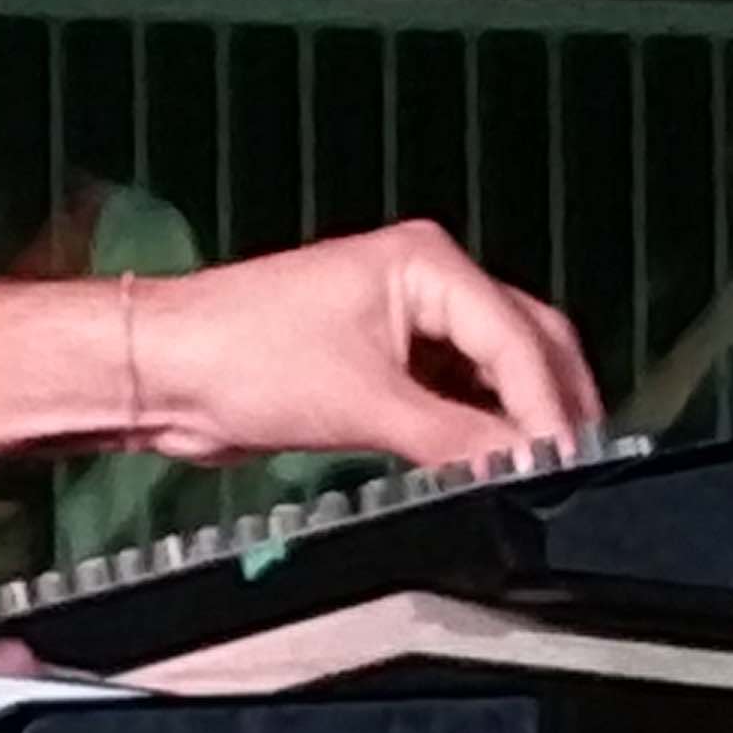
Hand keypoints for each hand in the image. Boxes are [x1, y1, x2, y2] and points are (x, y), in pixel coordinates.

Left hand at [117, 220, 599, 465]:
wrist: (158, 371)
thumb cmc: (235, 355)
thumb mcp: (363, 403)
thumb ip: (457, 438)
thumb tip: (524, 466)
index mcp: (427, 264)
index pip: (519, 340)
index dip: (548, 406)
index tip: (565, 461)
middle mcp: (426, 282)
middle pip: (529, 346)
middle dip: (553, 405)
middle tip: (574, 465)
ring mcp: (408, 321)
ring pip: (500, 372)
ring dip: (519, 418)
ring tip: (535, 468)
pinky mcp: (388, 361)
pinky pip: (461, 393)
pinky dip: (482, 426)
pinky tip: (491, 460)